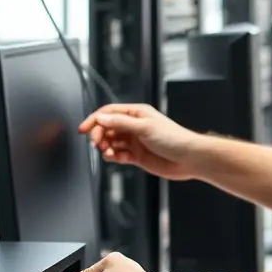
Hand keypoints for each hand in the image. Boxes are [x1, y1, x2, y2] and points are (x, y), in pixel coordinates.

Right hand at [80, 103, 199, 180]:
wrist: (188, 158)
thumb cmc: (173, 138)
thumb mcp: (144, 127)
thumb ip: (121, 122)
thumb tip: (101, 118)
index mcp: (136, 113)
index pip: (109, 113)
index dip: (94, 120)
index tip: (83, 129)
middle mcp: (134, 126)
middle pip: (107, 128)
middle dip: (99, 135)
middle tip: (97, 144)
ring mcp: (135, 141)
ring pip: (112, 142)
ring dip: (106, 147)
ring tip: (108, 152)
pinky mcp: (137, 156)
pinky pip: (119, 155)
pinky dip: (114, 157)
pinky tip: (116, 158)